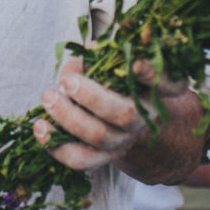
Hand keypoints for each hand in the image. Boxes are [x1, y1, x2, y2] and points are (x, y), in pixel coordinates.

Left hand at [34, 57, 185, 172]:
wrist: (114, 116)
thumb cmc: (111, 78)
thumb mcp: (111, 59)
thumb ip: (102, 52)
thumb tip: (89, 51)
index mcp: (156, 88)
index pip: (170, 83)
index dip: (154, 76)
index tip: (136, 63)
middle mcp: (144, 116)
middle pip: (125, 114)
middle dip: (93, 98)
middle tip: (68, 82)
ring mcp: (124, 139)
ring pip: (99, 136)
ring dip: (68, 117)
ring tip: (48, 97)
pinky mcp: (102, 157)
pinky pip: (80, 159)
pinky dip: (56, 146)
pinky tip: (39, 127)